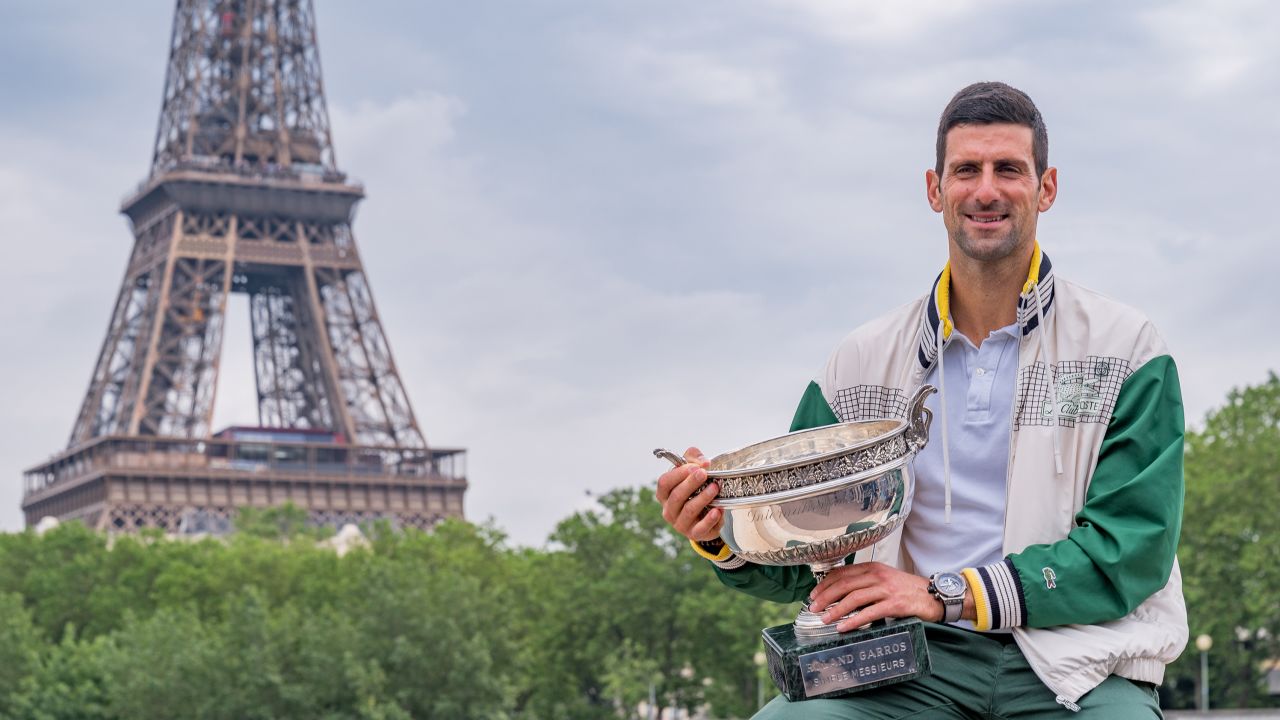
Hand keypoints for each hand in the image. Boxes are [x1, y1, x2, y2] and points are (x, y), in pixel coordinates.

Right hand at [655, 447, 721, 542]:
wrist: (706, 515)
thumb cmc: (696, 489)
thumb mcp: (692, 470)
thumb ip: (694, 458)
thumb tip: (704, 461)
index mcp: (664, 494)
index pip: (664, 483)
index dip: (678, 474)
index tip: (694, 467)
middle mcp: (669, 510)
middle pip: (676, 496)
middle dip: (691, 483)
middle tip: (704, 474)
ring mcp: (680, 524)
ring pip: (689, 510)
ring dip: (703, 498)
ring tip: (715, 488)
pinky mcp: (694, 533)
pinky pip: (700, 528)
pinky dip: (710, 519)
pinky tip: (718, 510)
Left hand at [807, 562, 942, 631]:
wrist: (933, 595)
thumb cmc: (907, 589)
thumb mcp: (884, 579)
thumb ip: (865, 582)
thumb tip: (841, 593)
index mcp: (873, 568)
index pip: (843, 573)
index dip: (825, 584)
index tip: (814, 594)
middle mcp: (878, 575)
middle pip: (845, 584)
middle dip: (825, 597)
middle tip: (813, 608)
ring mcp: (886, 589)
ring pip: (854, 598)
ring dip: (836, 609)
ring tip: (824, 619)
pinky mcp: (895, 604)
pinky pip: (870, 612)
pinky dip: (854, 620)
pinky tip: (844, 627)